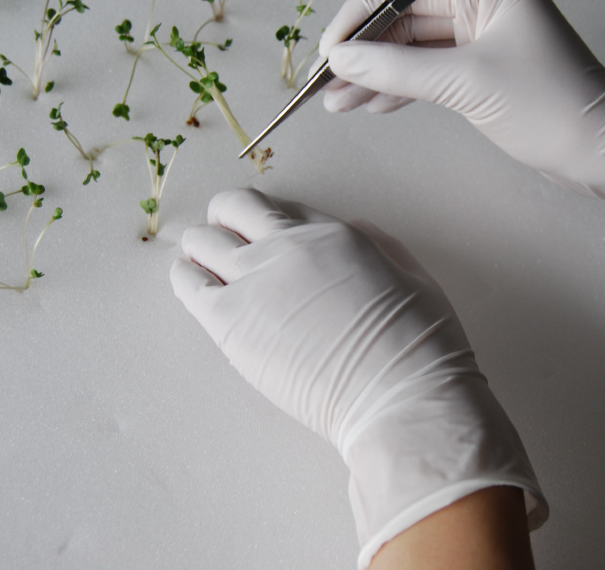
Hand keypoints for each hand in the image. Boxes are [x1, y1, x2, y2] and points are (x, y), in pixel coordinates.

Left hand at [170, 189, 545, 568]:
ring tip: (207, 269)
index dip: (271, 220)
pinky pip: (186, 284)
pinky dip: (186, 278)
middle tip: (231, 243)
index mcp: (332, 235)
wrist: (398, 397)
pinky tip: (195, 287)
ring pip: (200, 241)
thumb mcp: (414, 277)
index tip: (267, 237)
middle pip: (232, 208)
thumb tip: (354, 229)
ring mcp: (254, 283)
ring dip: (202, 249)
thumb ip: (380, 246)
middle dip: (227, 220)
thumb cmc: (419, 346)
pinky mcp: (229, 325)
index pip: (281, 207)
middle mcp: (287, 247)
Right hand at [320, 0, 604, 229]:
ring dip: (378, 76)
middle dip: (366, 53)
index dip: (363, 18)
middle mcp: (488, 6)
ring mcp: (487, 41)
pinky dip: (403, 90)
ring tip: (337, 103)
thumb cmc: (546, 107)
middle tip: (325, 83)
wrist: (601, 151)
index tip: (328, 49)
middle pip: (409, 22)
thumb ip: (397, 68)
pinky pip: (433, 74)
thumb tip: (341, 57)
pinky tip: (372, 106)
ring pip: (417, 52)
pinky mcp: (487, 74)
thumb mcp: (465, 82)